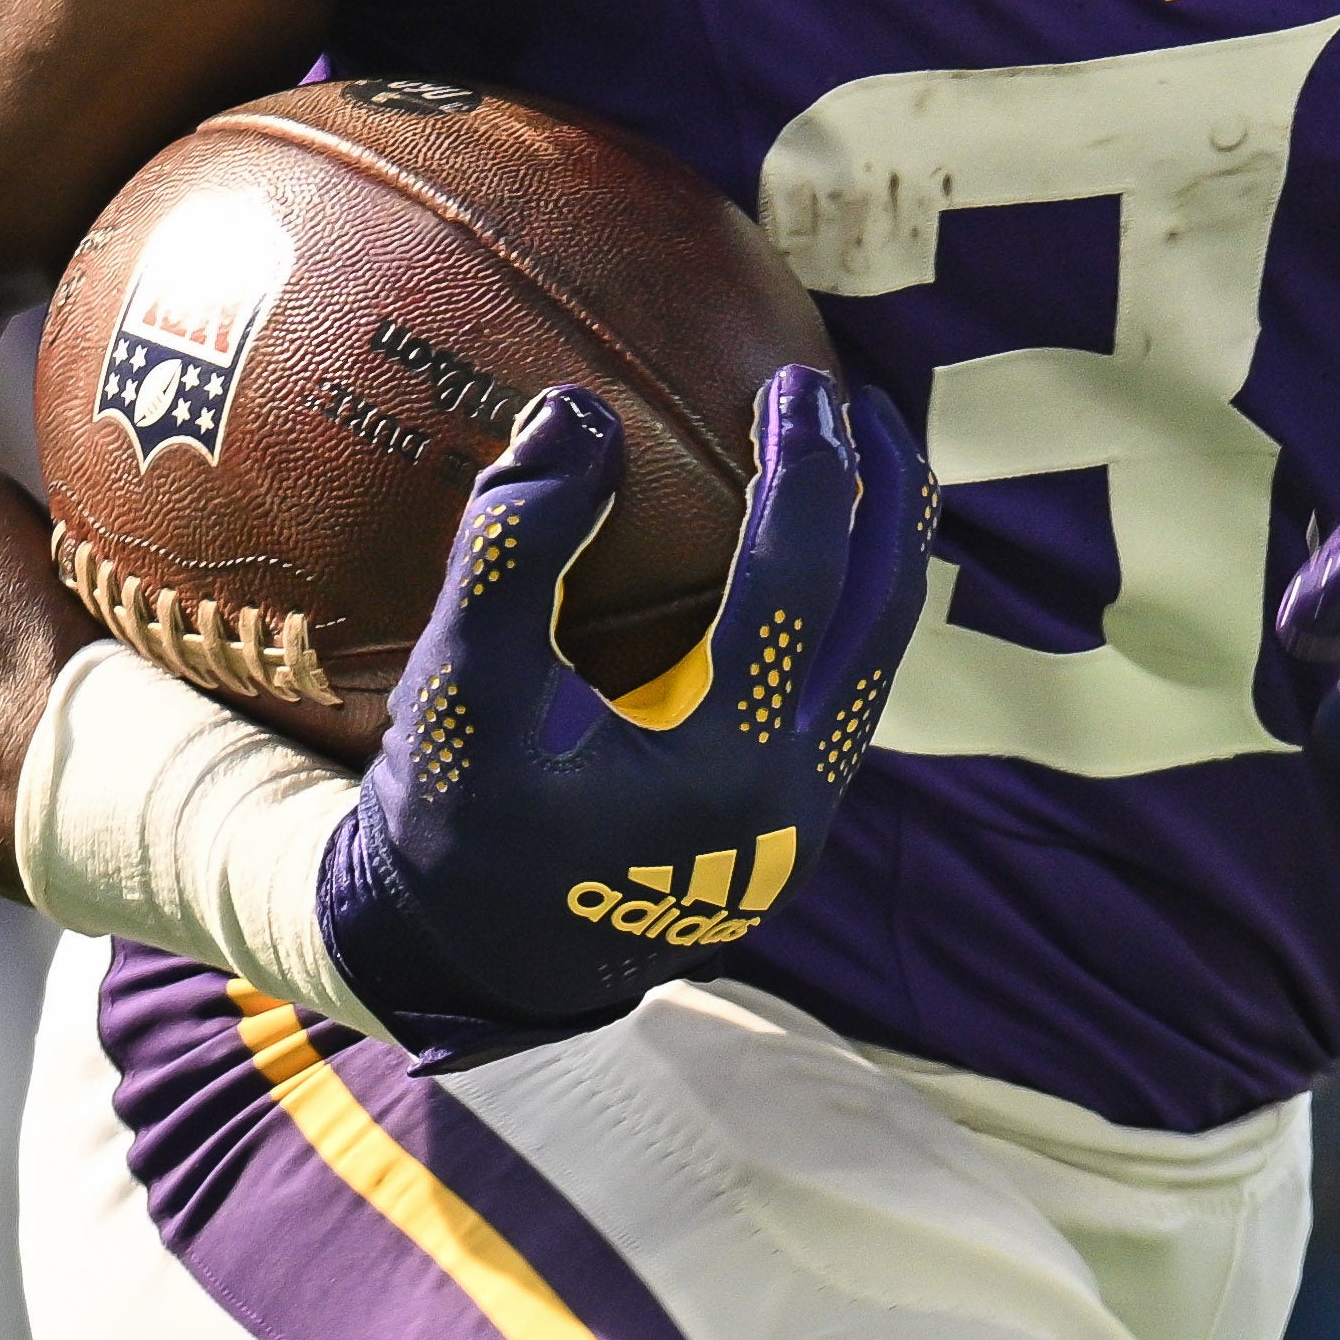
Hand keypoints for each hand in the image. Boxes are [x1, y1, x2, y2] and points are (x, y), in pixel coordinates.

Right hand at [312, 366, 932, 1040]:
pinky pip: (843, 693)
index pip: (798, 590)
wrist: (468, 959)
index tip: (796, 380)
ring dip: (880, 555)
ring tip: (864, 460)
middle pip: (883, 622)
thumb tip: (579, 413)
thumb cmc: (452, 815)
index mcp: (722, 771)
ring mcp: (803, 823)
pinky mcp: (790, 827)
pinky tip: (812, 550)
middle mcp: (790, 805)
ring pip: (878, 663)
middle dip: (887, 500)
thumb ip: (512, 549)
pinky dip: (843, 609)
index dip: (808, 473)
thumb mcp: (455, 686)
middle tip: (863, 400)